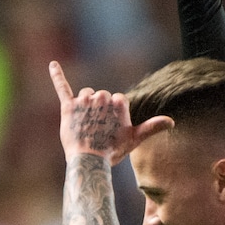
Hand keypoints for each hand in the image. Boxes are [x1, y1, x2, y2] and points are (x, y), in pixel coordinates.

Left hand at [49, 61, 172, 165]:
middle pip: (101, 96)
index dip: (115, 116)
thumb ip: (152, 126)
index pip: (117, 100)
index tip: (112, 130)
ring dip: (86, 106)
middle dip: (100, 110)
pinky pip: (62, 87)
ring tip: (86, 125)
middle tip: (99, 130)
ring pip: (85, 94)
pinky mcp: (68, 106)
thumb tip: (172, 122)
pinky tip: (53, 63)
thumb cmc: (113, 150)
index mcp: (118, 102)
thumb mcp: (134, 138)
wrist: (89, 161)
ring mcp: (84, 101)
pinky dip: (57, 75)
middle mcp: (101, 97)